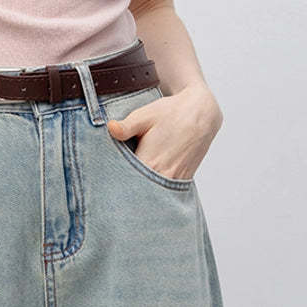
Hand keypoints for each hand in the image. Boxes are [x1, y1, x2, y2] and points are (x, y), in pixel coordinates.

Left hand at [105, 84, 222, 182]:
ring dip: (140, 191)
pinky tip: (145, 183)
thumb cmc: (172, 112)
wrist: (201, 113)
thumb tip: (110, 128)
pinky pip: (164, 191)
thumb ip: (126, 126)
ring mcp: (174, 180)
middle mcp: (163, 175)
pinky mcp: (183, 179)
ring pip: (152, 194)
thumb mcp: (145, 115)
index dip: (114, 184)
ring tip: (127, 187)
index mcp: (150, 162)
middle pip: (138, 192)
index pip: (125, 183)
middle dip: (125, 191)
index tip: (105, 183)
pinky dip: (154, 189)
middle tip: (111, 189)